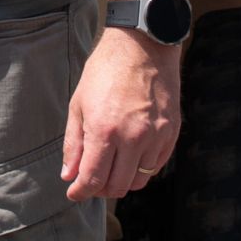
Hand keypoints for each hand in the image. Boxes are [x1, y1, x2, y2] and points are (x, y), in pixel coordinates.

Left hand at [60, 30, 179, 200]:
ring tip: (110, 167)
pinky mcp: (171, 134)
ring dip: (122, 180)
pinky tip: (130, 155)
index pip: (93, 179)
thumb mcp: (79, 103)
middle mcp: (132, 138)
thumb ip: (74, 143)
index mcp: (104, 130)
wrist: (142, 46)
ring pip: (138, 181)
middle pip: (117, 186)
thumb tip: (69, 175)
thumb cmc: (105, 71)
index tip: (74, 194)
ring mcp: (155, 137)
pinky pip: (156, 166)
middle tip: (90, 180)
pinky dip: (141, 168)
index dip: (80, 192)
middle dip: (100, 189)